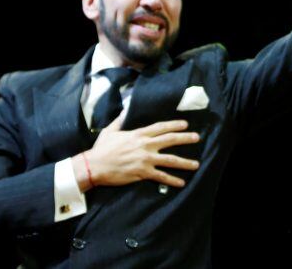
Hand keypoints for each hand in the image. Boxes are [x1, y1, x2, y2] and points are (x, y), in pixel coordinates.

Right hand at [73, 114, 200, 191]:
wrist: (94, 166)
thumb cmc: (101, 148)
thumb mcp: (110, 131)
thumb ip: (120, 120)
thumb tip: (125, 109)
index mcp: (138, 134)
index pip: (161, 127)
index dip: (174, 125)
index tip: (185, 124)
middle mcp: (145, 145)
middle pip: (170, 140)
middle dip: (185, 138)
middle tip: (197, 138)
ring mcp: (145, 160)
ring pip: (170, 160)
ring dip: (184, 162)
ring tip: (196, 164)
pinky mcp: (143, 173)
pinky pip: (161, 176)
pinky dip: (172, 180)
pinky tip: (181, 182)